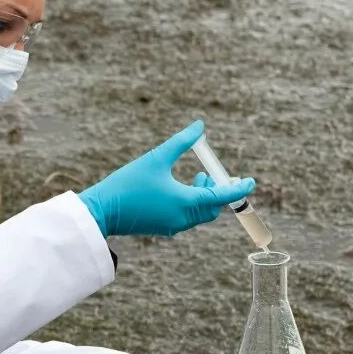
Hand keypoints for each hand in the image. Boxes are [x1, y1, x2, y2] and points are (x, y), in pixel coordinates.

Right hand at [79, 120, 255, 237]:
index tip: (250, 181)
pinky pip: (187, 218)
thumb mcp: (156, 158)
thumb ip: (181, 142)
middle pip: (213, 208)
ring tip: (197, 177)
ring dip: (204, 197)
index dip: (238, 189)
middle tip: (212, 174)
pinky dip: (192, 204)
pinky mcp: (163, 228)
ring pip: (200, 214)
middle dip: (217, 191)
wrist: (102, 211)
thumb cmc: (127, 183)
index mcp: (185, 202)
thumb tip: (200, 125)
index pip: (222, 197)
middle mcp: (182, 218)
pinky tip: (180, 189)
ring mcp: (173, 226)